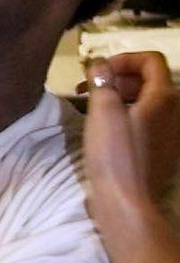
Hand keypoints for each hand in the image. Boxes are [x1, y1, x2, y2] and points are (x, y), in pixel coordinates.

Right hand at [84, 52, 179, 228]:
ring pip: (148, 103)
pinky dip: (130, 117)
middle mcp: (175, 113)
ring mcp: (172, 135)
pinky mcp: (164, 153)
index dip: (124, 58)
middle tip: (90, 89)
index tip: (98, 71)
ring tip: (96, 108)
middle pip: (151, 80)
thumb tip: (100, 64)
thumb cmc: (115, 154)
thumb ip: (102, 80)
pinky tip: (110, 130)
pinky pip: (149, 123)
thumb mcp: (102, 110)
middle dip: (120, 78)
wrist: (128, 203)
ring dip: (122, 97)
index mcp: (164, 97)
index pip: (151, 60)